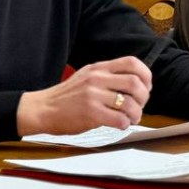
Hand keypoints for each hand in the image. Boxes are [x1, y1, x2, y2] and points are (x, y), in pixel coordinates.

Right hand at [16, 56, 151, 135]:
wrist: (43, 109)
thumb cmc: (66, 97)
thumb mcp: (87, 77)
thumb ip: (108, 77)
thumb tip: (134, 84)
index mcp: (99, 68)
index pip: (131, 63)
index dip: (145, 75)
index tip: (146, 86)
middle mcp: (97, 79)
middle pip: (135, 82)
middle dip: (144, 97)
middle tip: (140, 106)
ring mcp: (93, 95)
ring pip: (129, 103)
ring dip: (136, 114)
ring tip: (131, 118)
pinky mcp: (90, 113)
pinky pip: (119, 119)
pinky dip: (125, 124)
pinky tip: (120, 125)